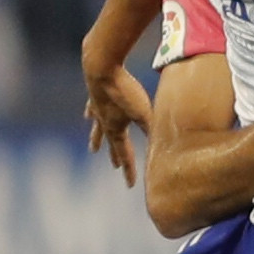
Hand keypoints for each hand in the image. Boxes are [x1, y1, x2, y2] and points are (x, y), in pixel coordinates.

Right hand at [83, 52, 153, 185]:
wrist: (101, 68)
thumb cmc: (124, 91)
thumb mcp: (143, 112)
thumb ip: (152, 129)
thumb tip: (165, 145)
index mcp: (116, 130)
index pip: (125, 155)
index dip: (129, 170)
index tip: (130, 185)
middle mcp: (104, 122)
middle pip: (112, 144)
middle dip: (115, 156)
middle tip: (115, 167)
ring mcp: (98, 109)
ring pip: (98, 128)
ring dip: (97, 139)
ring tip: (93, 149)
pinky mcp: (95, 94)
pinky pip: (92, 107)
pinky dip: (91, 113)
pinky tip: (88, 116)